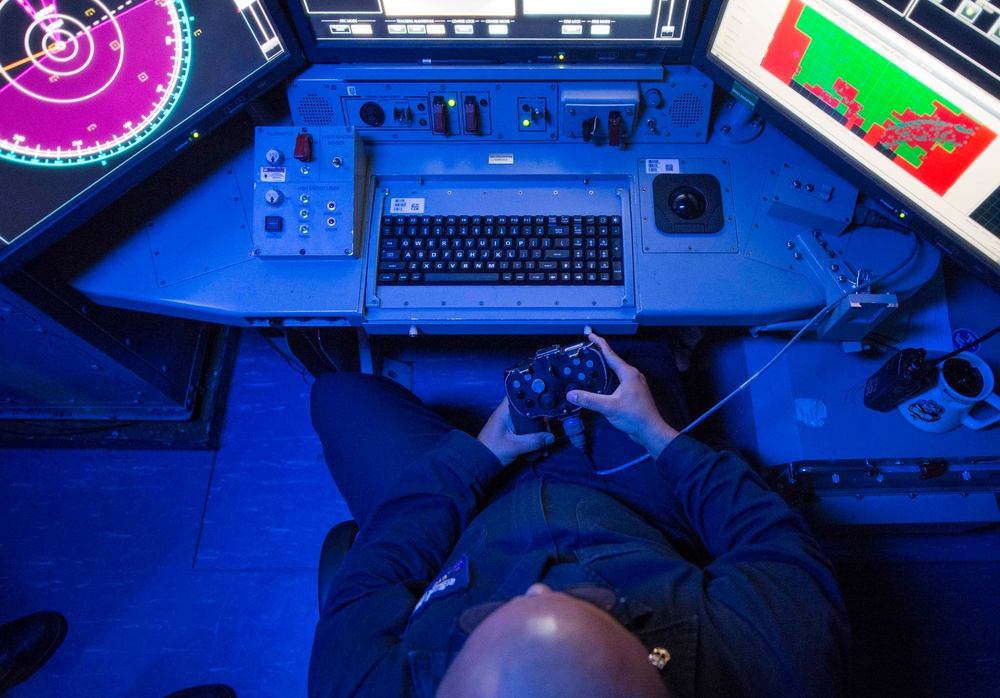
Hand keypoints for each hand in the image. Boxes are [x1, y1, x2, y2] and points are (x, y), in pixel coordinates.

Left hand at [477, 398, 555, 466]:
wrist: (480, 463)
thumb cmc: (492, 450)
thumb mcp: (514, 446)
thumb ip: (533, 441)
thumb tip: (550, 437)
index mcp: (505, 411)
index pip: (520, 394)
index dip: (533, 395)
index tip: (547, 402)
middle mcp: (509, 414)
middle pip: (530, 409)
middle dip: (541, 419)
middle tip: (549, 430)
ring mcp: (512, 424)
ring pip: (531, 422)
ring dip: (540, 432)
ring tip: (546, 442)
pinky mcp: (514, 433)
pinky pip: (528, 432)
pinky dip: (535, 439)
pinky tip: (541, 449)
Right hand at [566, 333, 678, 459]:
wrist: (650, 430)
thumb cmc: (634, 416)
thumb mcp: (609, 407)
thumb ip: (589, 399)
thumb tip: (571, 394)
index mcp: (628, 373)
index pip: (610, 354)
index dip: (598, 343)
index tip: (589, 334)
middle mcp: (632, 375)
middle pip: (612, 361)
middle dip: (598, 356)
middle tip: (584, 353)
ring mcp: (634, 384)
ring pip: (615, 371)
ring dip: (603, 369)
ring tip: (588, 368)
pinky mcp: (633, 392)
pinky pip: (618, 380)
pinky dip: (607, 379)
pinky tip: (599, 385)